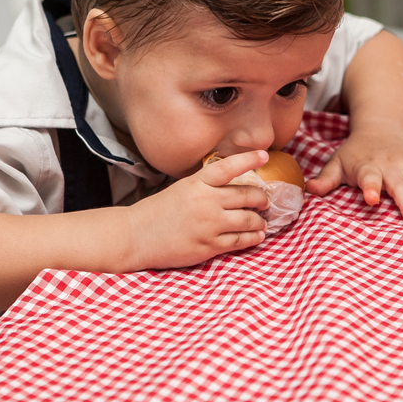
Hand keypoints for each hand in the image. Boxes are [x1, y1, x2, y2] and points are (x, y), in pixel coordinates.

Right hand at [126, 150, 270, 270]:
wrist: (137, 236)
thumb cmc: (158, 211)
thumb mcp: (181, 188)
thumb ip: (205, 185)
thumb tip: (233, 184)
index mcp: (197, 183)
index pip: (229, 167)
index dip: (249, 159)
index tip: (264, 156)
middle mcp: (206, 201)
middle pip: (247, 195)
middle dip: (261, 198)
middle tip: (265, 201)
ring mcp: (209, 225)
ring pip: (248, 220)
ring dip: (260, 221)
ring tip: (262, 221)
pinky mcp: (209, 246)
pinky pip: (240, 241)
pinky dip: (253, 238)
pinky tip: (256, 236)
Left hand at [305, 127, 402, 223]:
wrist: (382, 128)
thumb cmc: (356, 153)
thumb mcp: (338, 162)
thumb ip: (326, 178)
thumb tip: (309, 189)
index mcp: (368, 166)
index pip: (369, 176)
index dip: (371, 187)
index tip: (372, 199)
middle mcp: (391, 164)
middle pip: (400, 183)